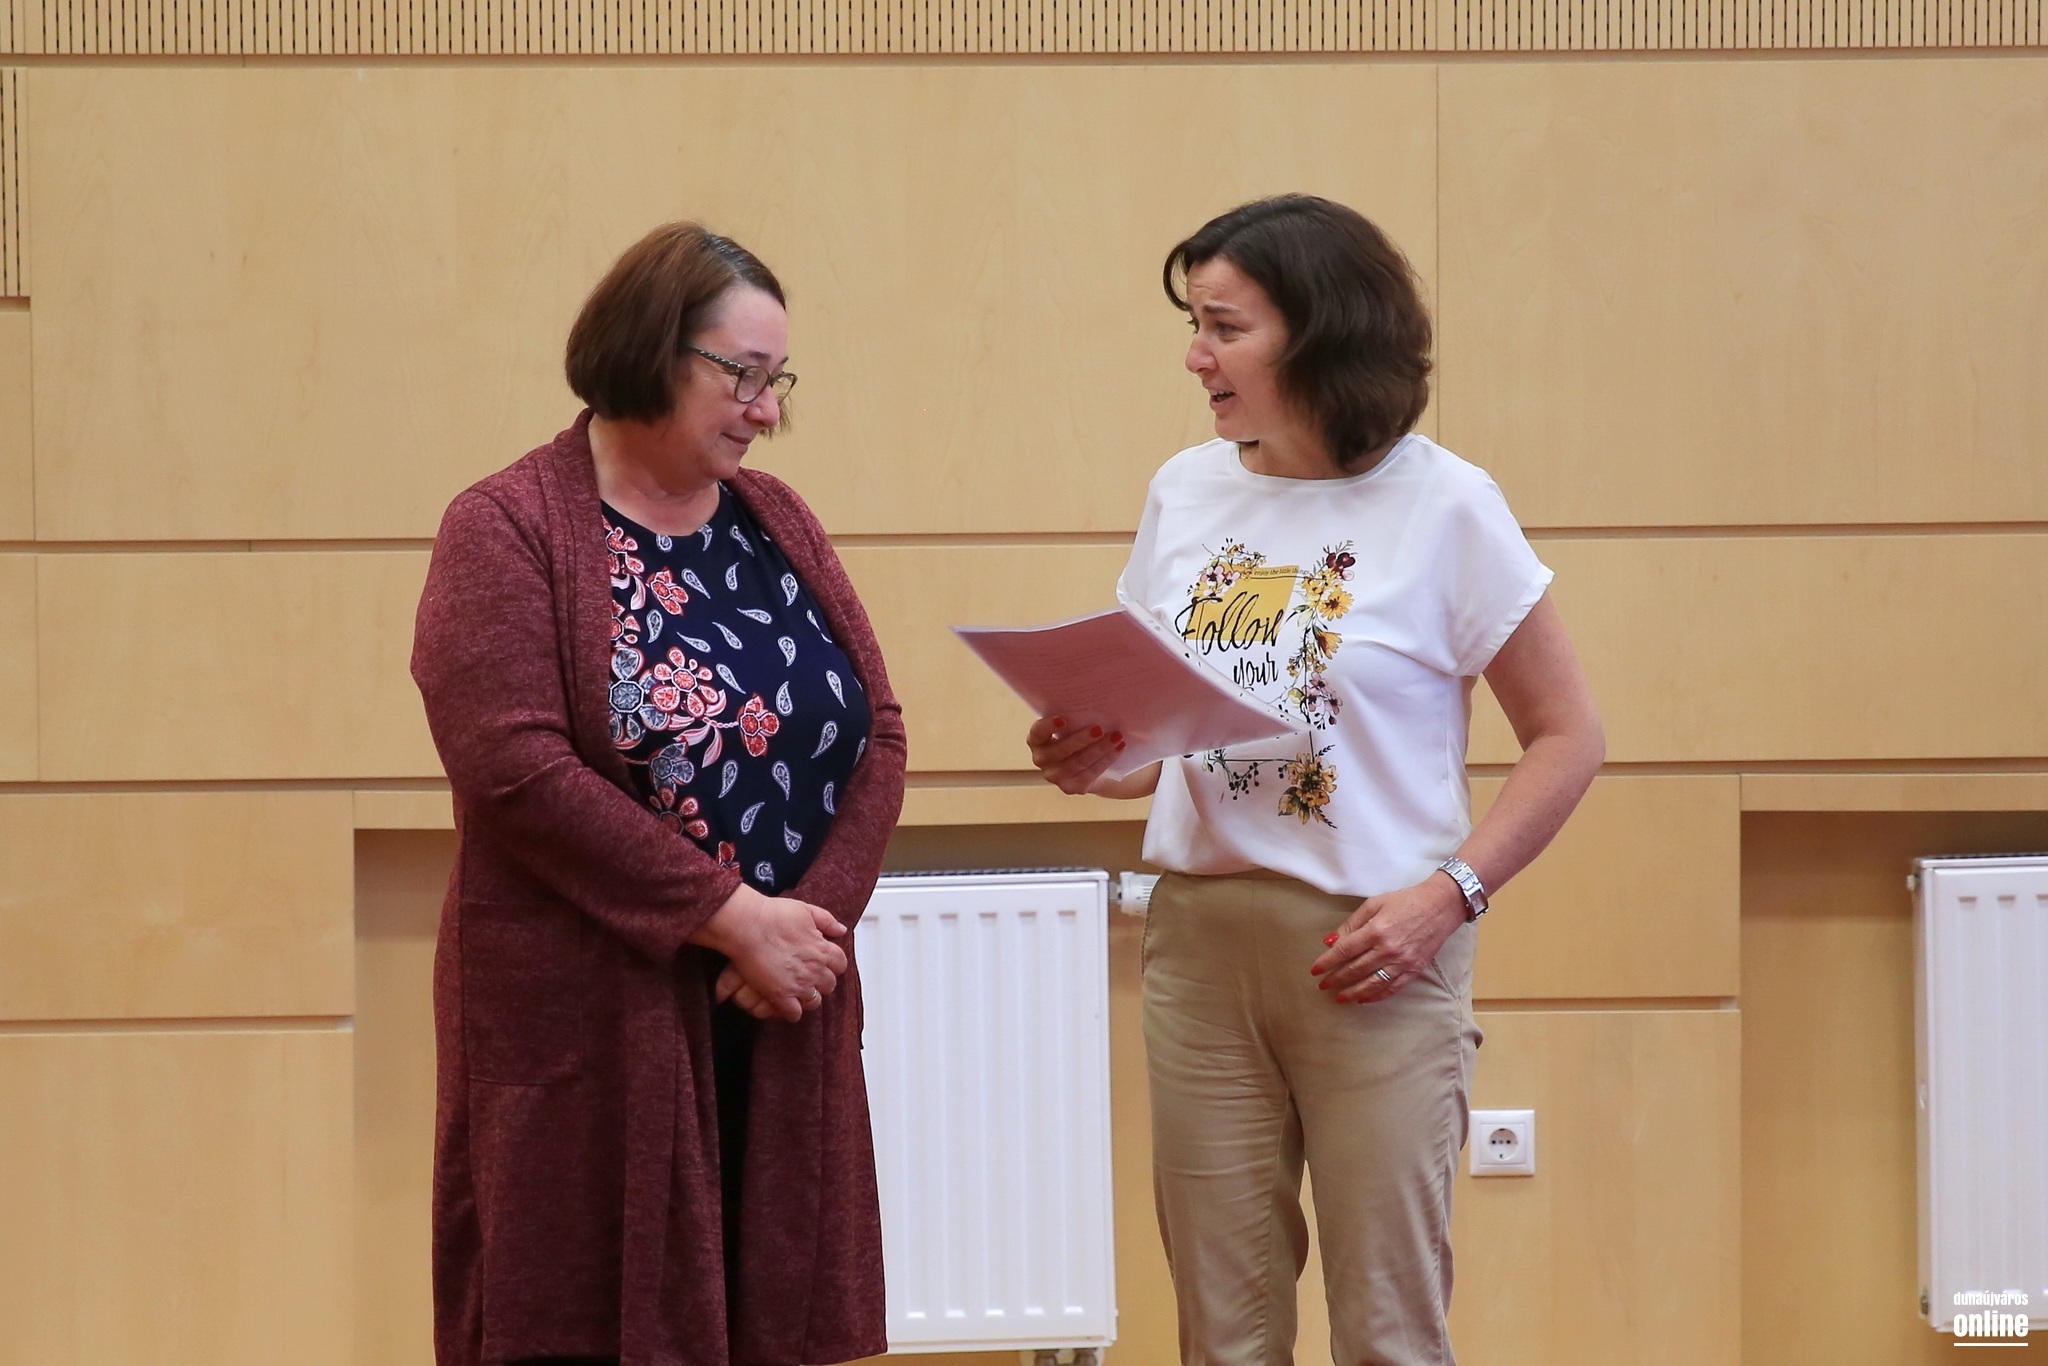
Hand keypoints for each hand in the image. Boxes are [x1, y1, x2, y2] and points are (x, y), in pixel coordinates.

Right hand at [698, 887, 847, 1022]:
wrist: (748, 925)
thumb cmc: (773, 915)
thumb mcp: (806, 910)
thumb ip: (827, 921)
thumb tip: (840, 930)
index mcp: (822, 949)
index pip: (840, 964)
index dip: (833, 965)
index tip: (825, 964)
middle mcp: (815, 969)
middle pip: (828, 985)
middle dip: (821, 983)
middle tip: (811, 979)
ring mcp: (799, 984)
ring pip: (814, 1001)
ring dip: (808, 998)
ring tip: (799, 994)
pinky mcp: (781, 995)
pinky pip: (794, 1013)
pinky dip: (792, 1012)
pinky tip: (786, 1007)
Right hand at [1027, 714, 1124, 793]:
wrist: (1086, 765)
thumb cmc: (1076, 735)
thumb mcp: (1071, 725)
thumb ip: (1074, 716)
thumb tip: (1096, 701)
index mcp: (1036, 740)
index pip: (1038, 732)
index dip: (1048, 726)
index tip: (1063, 719)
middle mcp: (1041, 759)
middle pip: (1060, 751)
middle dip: (1081, 739)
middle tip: (1100, 728)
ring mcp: (1054, 776)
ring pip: (1077, 763)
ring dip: (1099, 749)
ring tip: (1117, 736)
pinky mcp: (1070, 787)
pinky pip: (1089, 774)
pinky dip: (1106, 760)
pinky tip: (1118, 749)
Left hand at [1309, 873, 1466, 1003]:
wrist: (1440, 907)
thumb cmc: (1405, 902)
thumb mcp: (1374, 904)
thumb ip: (1351, 924)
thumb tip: (1330, 941)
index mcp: (1376, 930)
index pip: (1344, 951)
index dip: (1327, 962)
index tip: (1315, 970)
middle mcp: (1388, 949)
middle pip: (1356, 969)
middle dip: (1336, 979)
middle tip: (1323, 985)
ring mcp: (1402, 962)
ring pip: (1372, 983)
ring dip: (1353, 992)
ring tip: (1340, 997)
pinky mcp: (1414, 970)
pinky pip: (1392, 988)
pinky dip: (1376, 996)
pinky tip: (1364, 999)